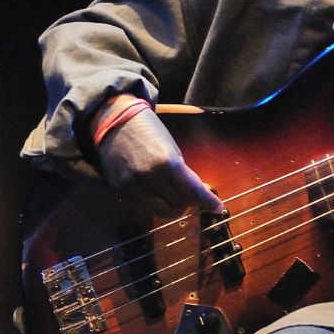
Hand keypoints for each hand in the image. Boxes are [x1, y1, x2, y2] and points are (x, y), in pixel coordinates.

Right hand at [95, 105, 223, 215]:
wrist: (116, 123)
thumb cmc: (150, 131)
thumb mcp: (172, 149)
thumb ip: (184, 173)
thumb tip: (198, 194)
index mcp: (167, 162)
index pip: (192, 190)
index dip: (207, 201)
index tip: (218, 208)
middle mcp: (149, 177)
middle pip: (179, 203)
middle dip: (190, 201)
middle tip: (193, 195)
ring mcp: (133, 186)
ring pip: (162, 211)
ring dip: (175, 206)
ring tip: (177, 195)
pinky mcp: (122, 191)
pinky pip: (146, 207)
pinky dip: (158, 204)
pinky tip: (160, 194)